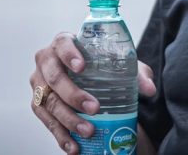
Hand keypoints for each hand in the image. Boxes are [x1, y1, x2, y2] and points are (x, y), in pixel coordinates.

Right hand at [30, 33, 157, 153]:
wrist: (87, 77)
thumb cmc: (101, 64)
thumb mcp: (120, 64)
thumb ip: (136, 73)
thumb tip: (149, 89)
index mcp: (63, 42)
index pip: (62, 43)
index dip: (69, 54)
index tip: (82, 66)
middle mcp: (46, 61)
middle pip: (54, 78)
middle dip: (73, 95)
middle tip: (94, 108)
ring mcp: (38, 84)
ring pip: (48, 103)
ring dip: (68, 120)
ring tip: (88, 131)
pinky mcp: (38, 105)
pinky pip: (46, 122)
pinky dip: (60, 136)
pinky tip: (74, 147)